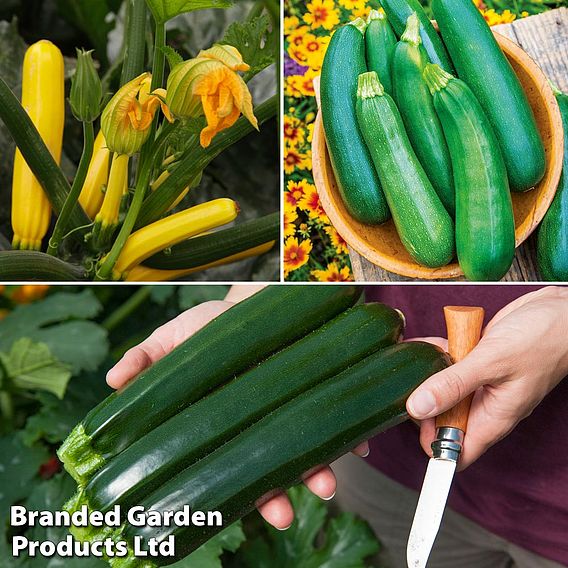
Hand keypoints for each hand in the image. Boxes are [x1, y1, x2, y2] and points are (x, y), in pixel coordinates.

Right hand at [106, 285, 367, 529]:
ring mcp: (292, 409)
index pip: (227, 468)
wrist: (254, 302)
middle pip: (268, 469)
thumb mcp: (174, 339)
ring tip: (324, 484)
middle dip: (276, 496)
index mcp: (224, 423)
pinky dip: (353, 434)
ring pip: (306, 452)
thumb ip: (145, 360)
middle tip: (282, 513)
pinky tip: (359, 443)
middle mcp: (260, 424)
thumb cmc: (212, 327)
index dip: (231, 493)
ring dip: (318, 472)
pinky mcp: (321, 388)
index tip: (230, 513)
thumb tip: (112, 380)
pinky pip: (342, 418)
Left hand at [406, 286, 567, 469]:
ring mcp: (481, 382)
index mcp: (494, 417)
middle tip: (408, 384)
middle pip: (443, 419)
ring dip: (427, 376)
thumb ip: (454, 384)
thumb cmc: (544, 339)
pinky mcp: (477, 361)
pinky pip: (449, 364)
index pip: (458, 450)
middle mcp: (486, 403)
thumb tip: (419, 407)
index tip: (411, 424)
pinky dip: (436, 355)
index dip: (432, 446)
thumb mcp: (493, 362)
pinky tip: (425, 345)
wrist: (560, 311)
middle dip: (423, 404)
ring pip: (443, 389)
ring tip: (414, 363)